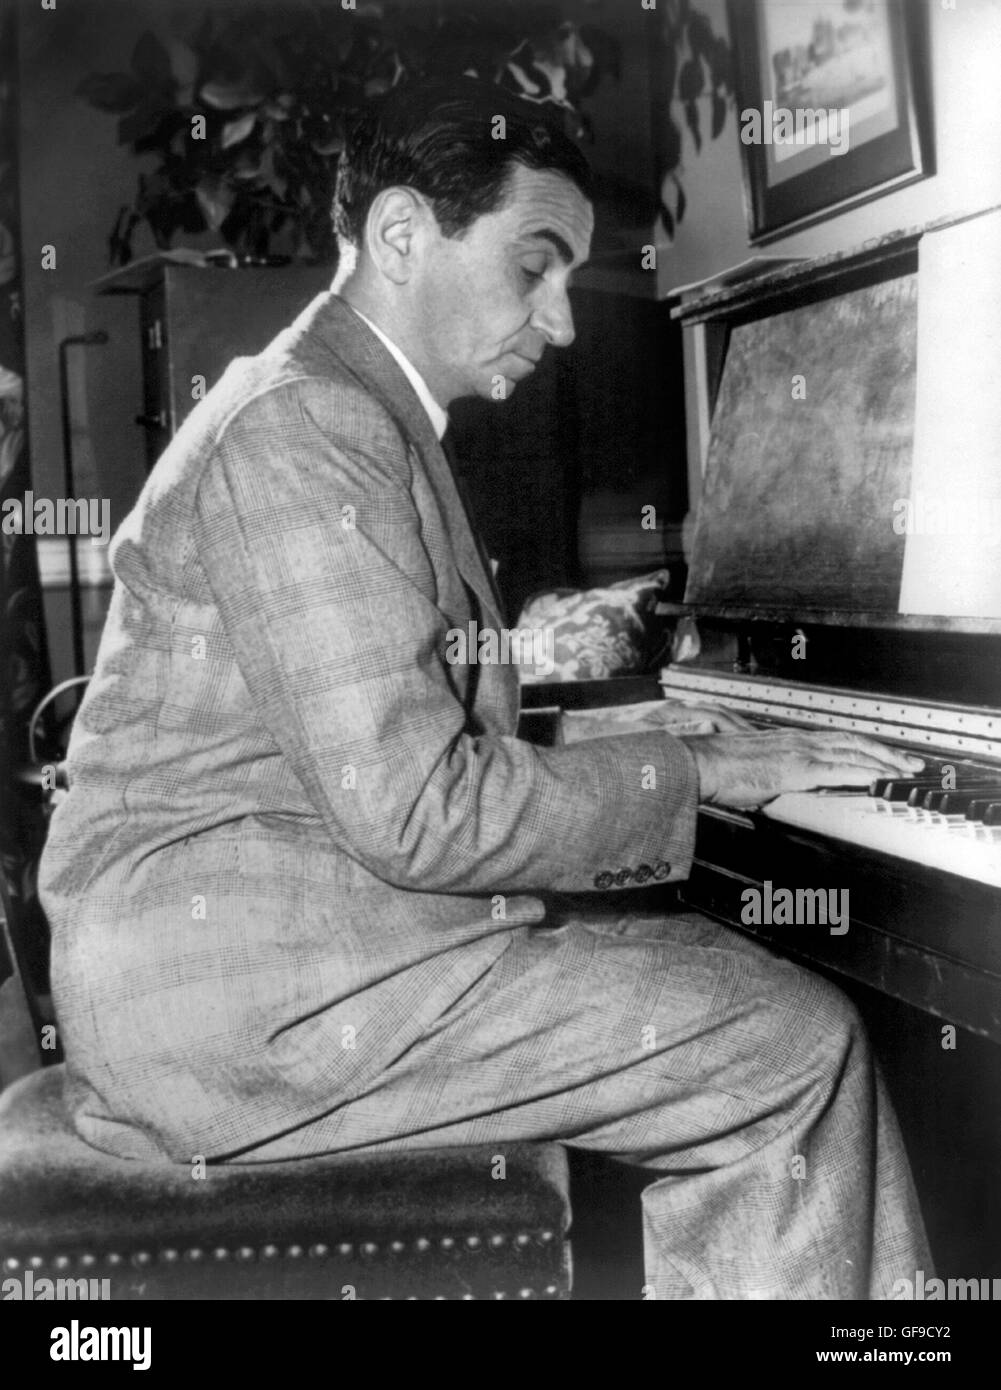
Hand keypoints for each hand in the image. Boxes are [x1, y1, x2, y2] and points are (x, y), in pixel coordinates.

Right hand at [680, 728, 924, 810]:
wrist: (699, 762)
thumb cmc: (717, 769)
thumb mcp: (752, 771)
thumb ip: (771, 777)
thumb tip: (773, 789)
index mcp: (790, 741)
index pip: (838, 740)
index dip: (866, 748)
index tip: (886, 758)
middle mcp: (798, 741)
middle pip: (854, 742)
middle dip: (886, 753)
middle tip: (910, 763)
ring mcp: (798, 752)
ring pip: (852, 752)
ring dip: (883, 762)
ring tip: (904, 772)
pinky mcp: (794, 768)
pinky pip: (836, 769)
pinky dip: (861, 772)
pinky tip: (878, 778)